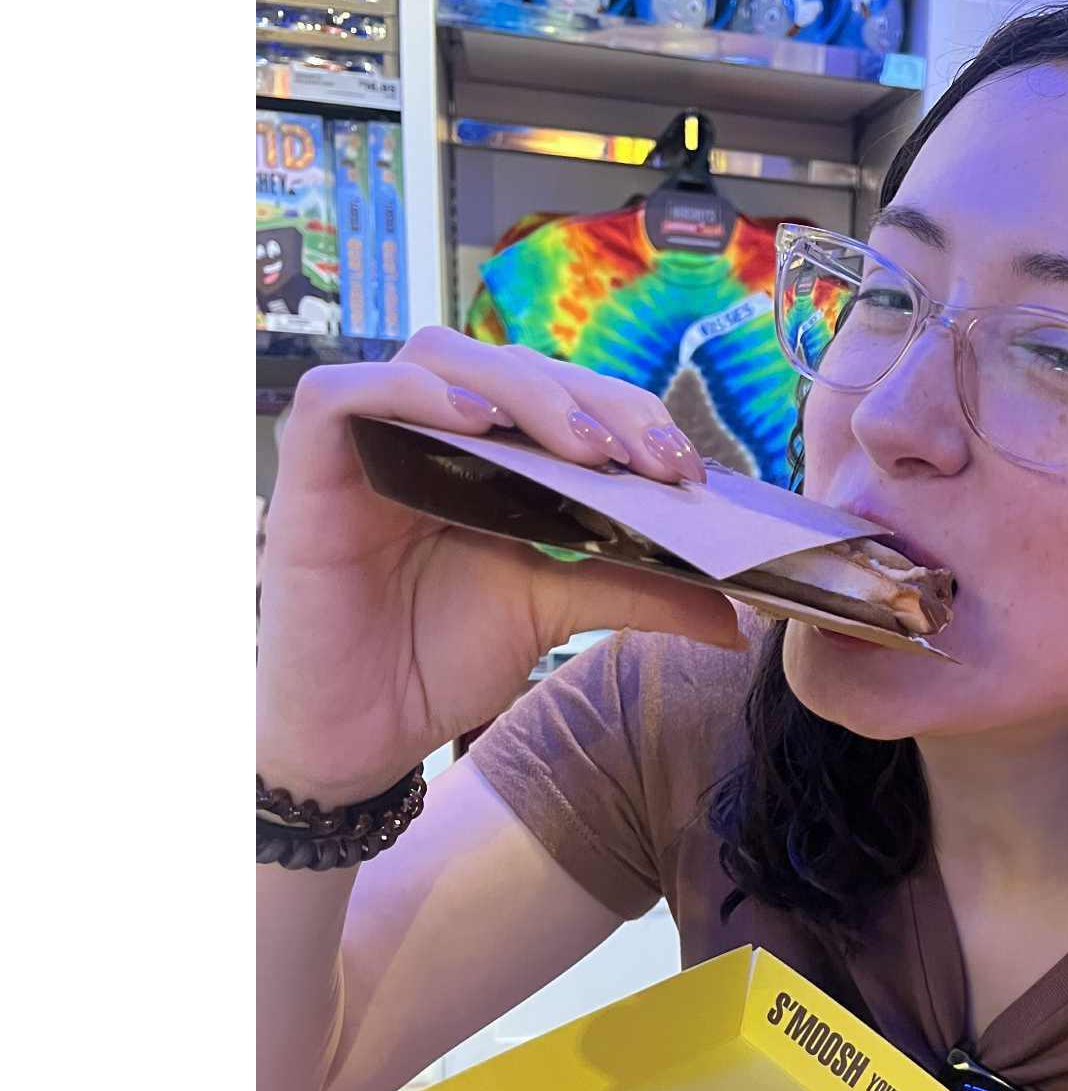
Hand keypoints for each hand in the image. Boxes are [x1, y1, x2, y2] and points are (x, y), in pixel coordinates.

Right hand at [258, 328, 741, 804]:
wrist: (361, 734)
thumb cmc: (441, 661)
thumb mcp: (555, 611)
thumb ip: (638, 592)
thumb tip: (737, 612)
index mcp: (490, 451)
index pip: (564, 392)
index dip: (628, 413)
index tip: (686, 468)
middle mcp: (429, 429)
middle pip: (512, 363)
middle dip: (593, 401)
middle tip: (652, 460)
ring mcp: (367, 440)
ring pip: (439, 356)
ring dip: (521, 391)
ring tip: (583, 448)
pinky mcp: (308, 464)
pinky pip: (343, 394)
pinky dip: (410, 392)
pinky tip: (472, 423)